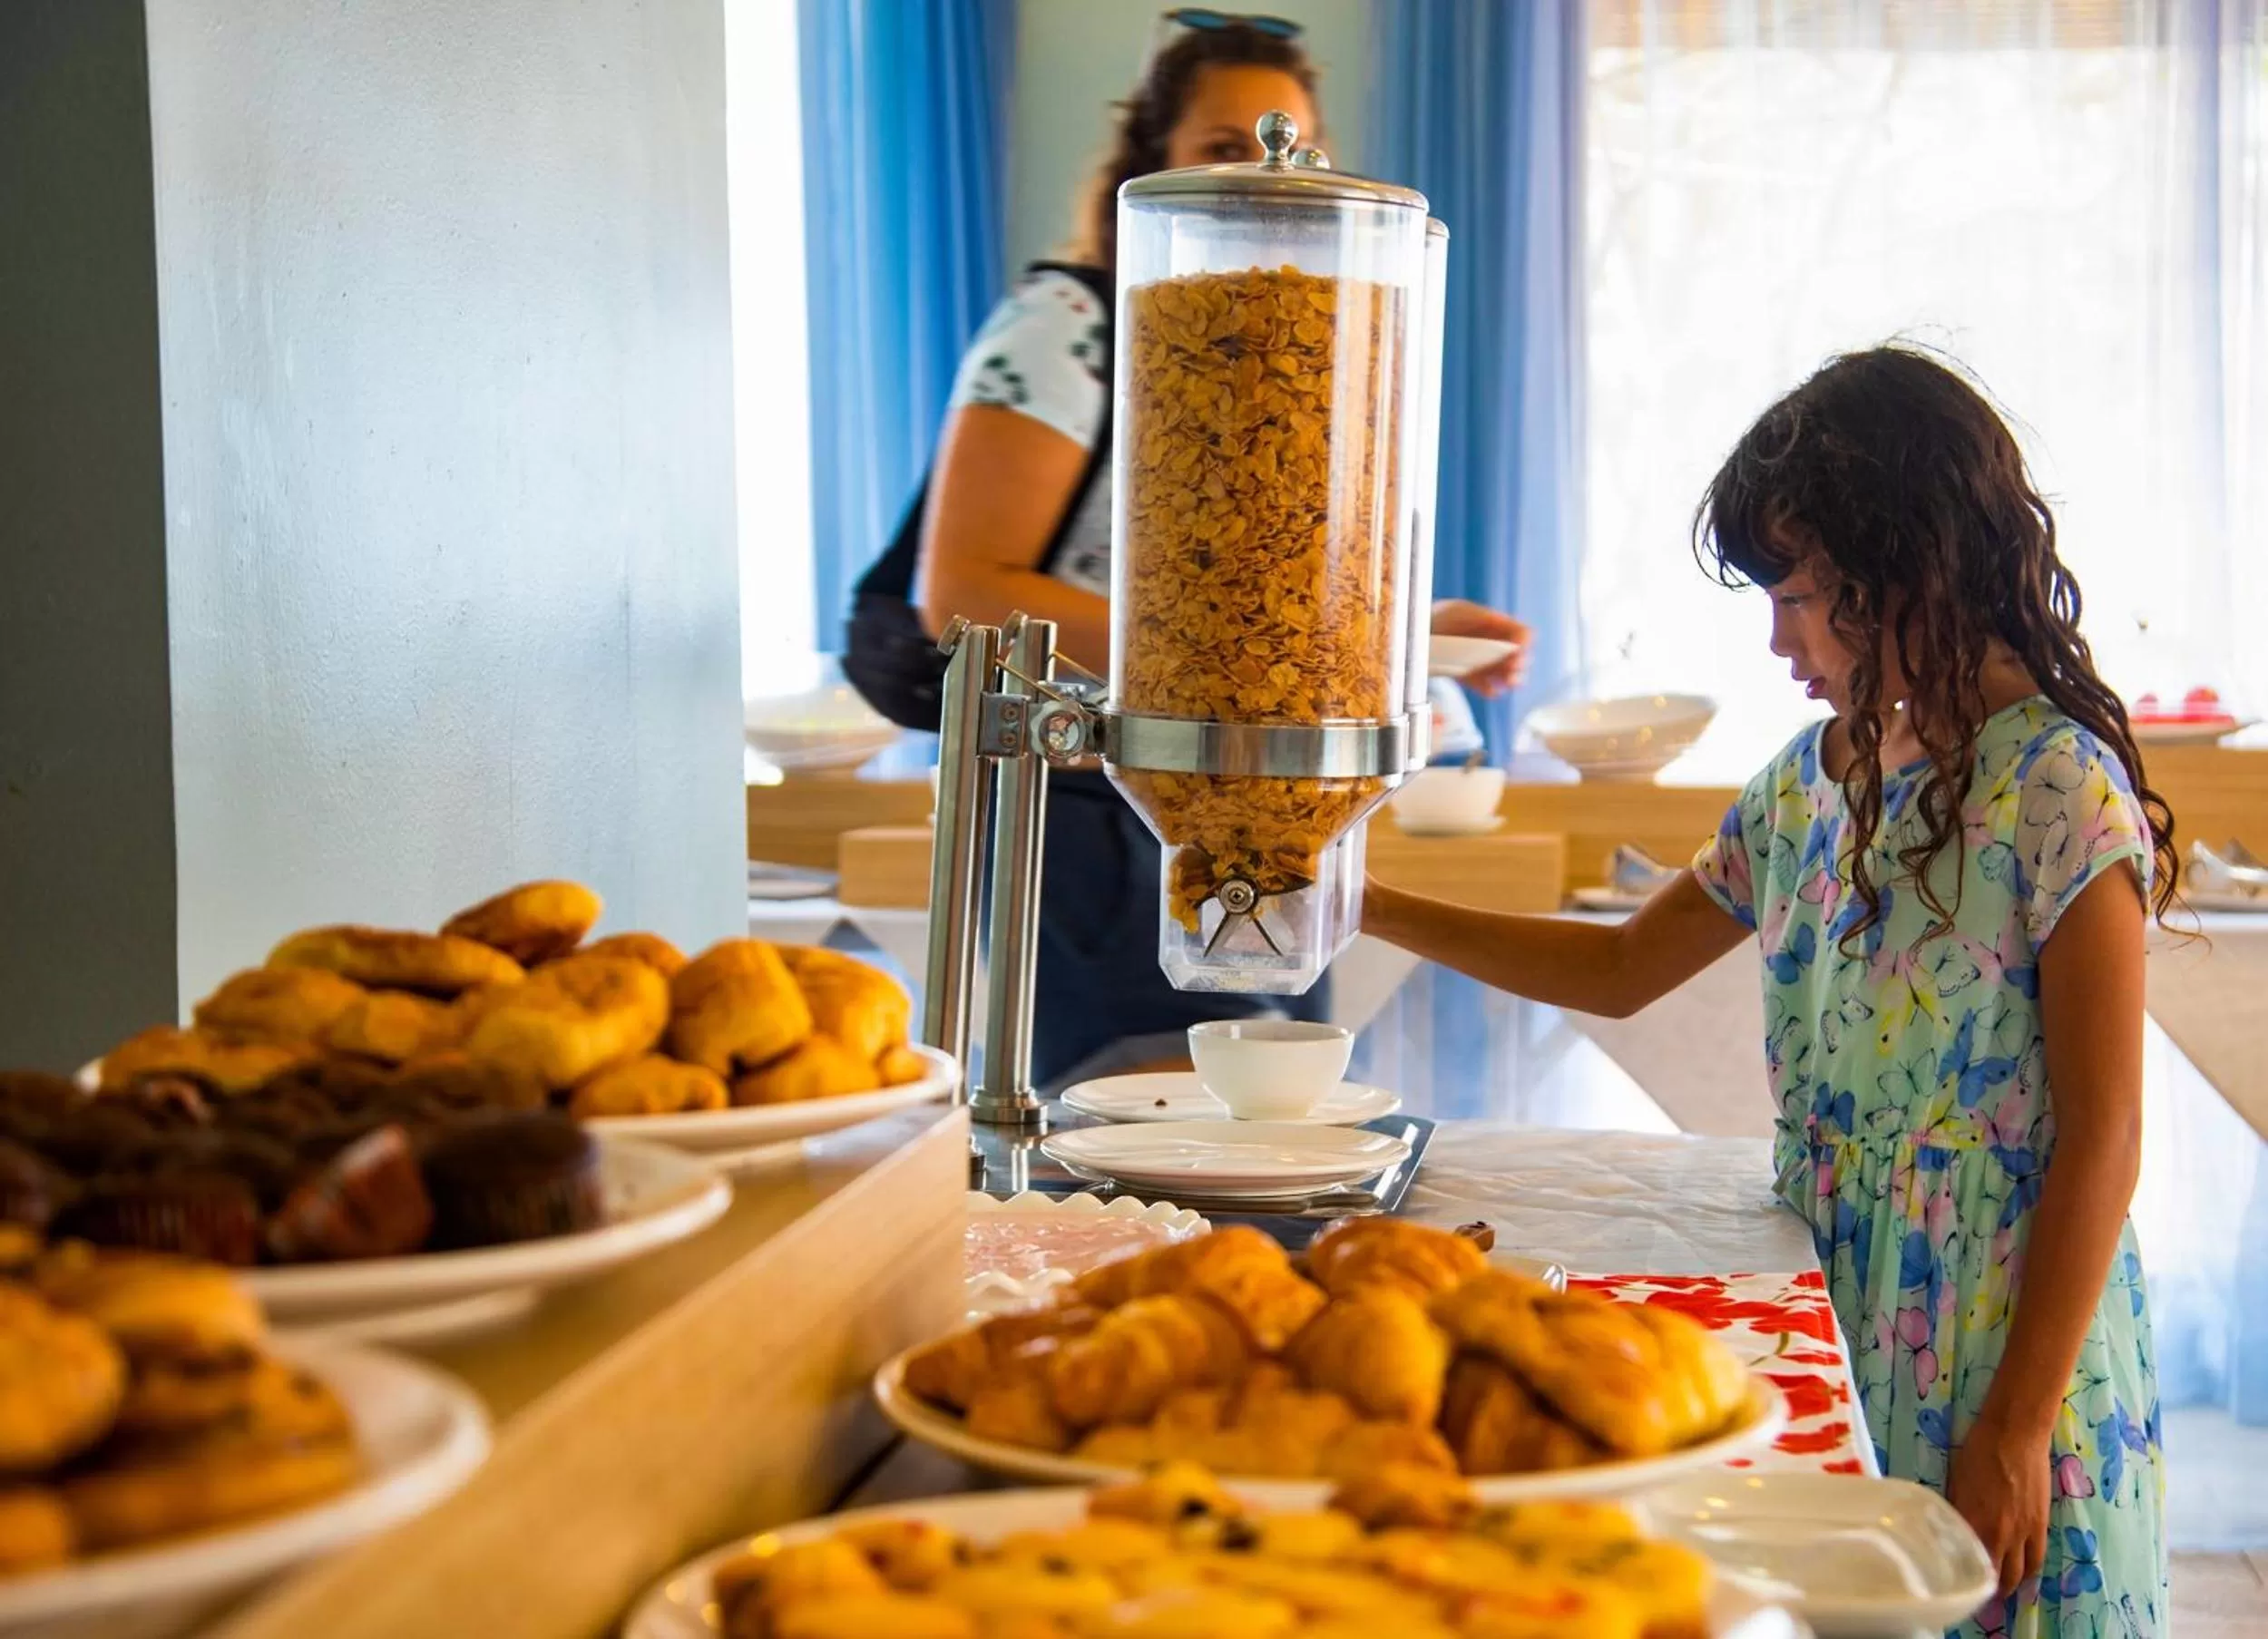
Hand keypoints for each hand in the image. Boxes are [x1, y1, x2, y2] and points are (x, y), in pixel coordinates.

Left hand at [1429, 599, 1530, 695]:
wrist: (1416, 634)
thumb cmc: (1438, 616)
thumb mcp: (1459, 610)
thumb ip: (1481, 616)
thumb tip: (1500, 622)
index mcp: (1497, 625)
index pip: (1522, 633)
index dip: (1524, 642)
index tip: (1518, 651)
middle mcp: (1495, 645)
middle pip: (1519, 657)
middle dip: (1519, 665)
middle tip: (1512, 670)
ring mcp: (1484, 662)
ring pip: (1507, 675)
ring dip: (1511, 680)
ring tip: (1507, 683)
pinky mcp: (1471, 677)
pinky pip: (1487, 687)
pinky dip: (1490, 690)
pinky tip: (1488, 690)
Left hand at [1946, 1410, 2052, 1600]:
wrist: (2015, 1434)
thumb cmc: (1977, 1450)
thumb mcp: (1955, 1482)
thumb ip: (1956, 1511)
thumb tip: (1952, 1529)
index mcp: (1971, 1522)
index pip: (1967, 1562)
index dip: (1962, 1577)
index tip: (1955, 1584)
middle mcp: (1998, 1534)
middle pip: (1995, 1576)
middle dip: (1987, 1588)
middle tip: (1979, 1591)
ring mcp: (2022, 1532)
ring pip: (2019, 1573)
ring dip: (2010, 1584)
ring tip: (2001, 1588)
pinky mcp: (2041, 1525)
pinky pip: (2037, 1558)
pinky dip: (2030, 1570)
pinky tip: (2023, 1573)